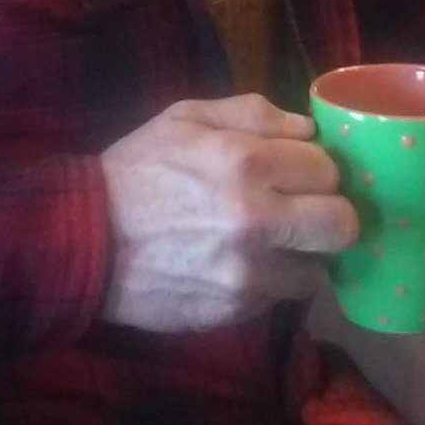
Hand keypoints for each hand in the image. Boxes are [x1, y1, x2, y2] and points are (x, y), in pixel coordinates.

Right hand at [97, 94, 359, 332]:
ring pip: (316, 271)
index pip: (328, 169)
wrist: (82, 242)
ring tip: (269, 246)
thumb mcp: (184, 118)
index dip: (316, 171)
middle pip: (342, 226)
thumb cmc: (136, 171)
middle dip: (329, 217)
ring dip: (300, 257)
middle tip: (304, 214)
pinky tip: (238, 266)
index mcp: (244, 161)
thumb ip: (254, 113)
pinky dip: (268, 284)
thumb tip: (309, 128)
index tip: (299, 175)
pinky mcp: (234, 311)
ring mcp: (247, 273)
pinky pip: (278, 298)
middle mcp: (255, 219)